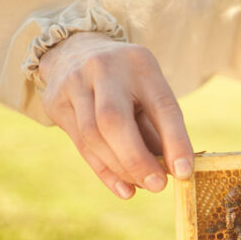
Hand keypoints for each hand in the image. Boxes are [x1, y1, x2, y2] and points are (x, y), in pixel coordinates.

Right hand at [39, 32, 193, 198]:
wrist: (75, 50)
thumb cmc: (127, 80)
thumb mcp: (149, 90)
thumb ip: (159, 127)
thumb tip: (173, 170)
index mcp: (139, 63)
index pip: (160, 105)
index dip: (175, 141)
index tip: (184, 172)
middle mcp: (104, 69)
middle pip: (114, 121)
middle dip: (137, 159)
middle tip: (158, 185)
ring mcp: (74, 83)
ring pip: (93, 136)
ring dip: (121, 168)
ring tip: (143, 185)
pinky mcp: (56, 102)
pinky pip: (81, 145)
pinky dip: (105, 171)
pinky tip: (124, 189)